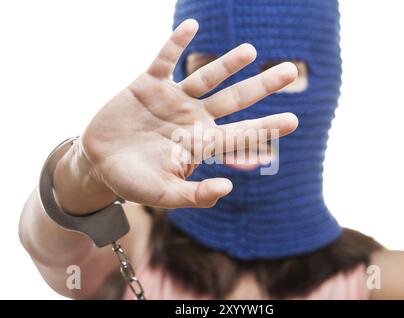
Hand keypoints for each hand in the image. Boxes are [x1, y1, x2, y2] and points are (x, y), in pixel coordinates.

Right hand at [80, 19, 298, 208]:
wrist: (100, 162)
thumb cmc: (134, 182)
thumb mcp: (164, 194)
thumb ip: (195, 195)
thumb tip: (229, 188)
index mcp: (200, 143)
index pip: (240, 134)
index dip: (266, 127)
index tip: (293, 120)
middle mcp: (193, 118)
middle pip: (234, 99)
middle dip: (261, 86)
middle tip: (291, 72)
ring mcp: (172, 99)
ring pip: (205, 76)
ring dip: (227, 64)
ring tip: (251, 51)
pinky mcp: (148, 84)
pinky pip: (164, 59)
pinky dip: (175, 43)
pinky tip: (191, 26)